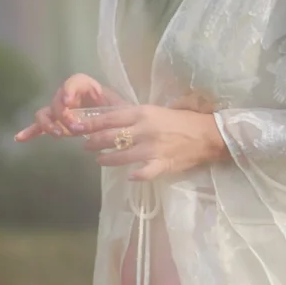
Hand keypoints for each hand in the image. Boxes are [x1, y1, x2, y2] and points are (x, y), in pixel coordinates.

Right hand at [14, 73, 120, 141]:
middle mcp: (71, 96)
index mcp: (87, 87)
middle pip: (58, 100)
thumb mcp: (120, 108)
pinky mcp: (57, 124)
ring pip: (46, 113)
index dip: (68, 89)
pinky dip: (30, 131)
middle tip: (76, 128)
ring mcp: (61, 111)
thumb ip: (112, 108)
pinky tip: (19, 138)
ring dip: (49, 124)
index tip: (68, 102)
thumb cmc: (122, 115)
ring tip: (59, 135)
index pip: (74, 81)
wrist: (121, 126)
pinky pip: (40, 126)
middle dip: (63, 114)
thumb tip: (101, 107)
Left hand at [71, 103, 228, 181]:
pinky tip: (128, 176)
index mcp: (142, 112)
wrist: (205, 134)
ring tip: (99, 159)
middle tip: (85, 145)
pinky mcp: (161, 165)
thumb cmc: (179, 119)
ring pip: (122, 156)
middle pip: (111, 136)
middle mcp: (144, 129)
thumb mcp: (154, 110)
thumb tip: (113, 118)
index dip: (93, 123)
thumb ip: (135, 116)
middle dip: (95, 141)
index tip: (80, 126)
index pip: (110, 117)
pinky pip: (143, 172)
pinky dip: (134, 175)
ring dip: (107, 159)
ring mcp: (152, 149)